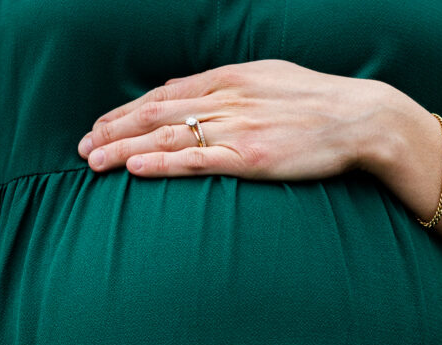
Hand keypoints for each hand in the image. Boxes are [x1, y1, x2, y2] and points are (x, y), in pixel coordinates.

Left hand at [78, 59, 414, 180]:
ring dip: (124, 149)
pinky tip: (134, 170)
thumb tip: (188, 93)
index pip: (164, 94)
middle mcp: (225, 99)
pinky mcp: (249, 157)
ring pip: (166, 138)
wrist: (359, 117)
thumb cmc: (317, 101)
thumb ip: (228, 87)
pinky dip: (160, 164)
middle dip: (113, 131)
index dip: (126, 111)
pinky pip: (195, 161)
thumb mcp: (269, 78)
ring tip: (92, 161)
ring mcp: (236, 128)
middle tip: (82, 147)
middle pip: (154, 115)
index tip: (100, 125)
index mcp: (229, 78)